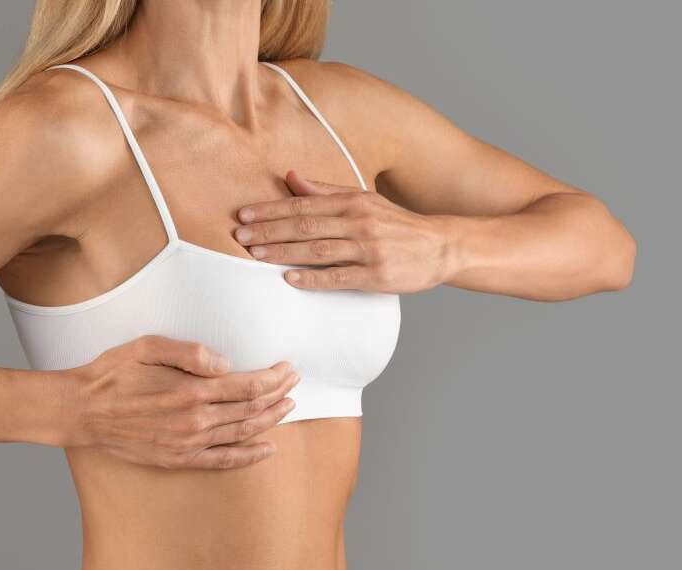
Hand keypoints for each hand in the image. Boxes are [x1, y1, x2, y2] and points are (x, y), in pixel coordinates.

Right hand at [58, 335, 298, 469]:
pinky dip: (248, 456)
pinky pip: (222, 460)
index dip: (273, 378)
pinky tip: (266, 449)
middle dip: (278, 395)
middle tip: (295, 383)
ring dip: (270, 421)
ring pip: (243, 433)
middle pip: (251, 409)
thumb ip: (191, 353)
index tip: (288, 369)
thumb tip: (227, 365)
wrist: (82, 411)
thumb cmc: (113, 373)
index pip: (247, 386)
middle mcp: (195, 420)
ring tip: (288, 408)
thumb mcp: (148, 346)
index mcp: (191, 390)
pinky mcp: (178, 459)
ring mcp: (188, 443)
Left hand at [233, 170, 454, 292]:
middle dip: (269, 231)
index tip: (244, 216)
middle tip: (239, 237)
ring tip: (255, 256)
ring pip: (317, 249)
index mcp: (352, 201)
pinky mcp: (376, 275)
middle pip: (305, 225)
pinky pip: (339, 276)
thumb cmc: (395, 224)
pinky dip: (313, 278)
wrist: (441, 246)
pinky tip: (290, 279)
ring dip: (283, 252)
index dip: (271, 210)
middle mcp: (358, 221)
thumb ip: (326, 190)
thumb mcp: (363, 200)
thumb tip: (290, 176)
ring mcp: (368, 248)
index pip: (303, 203)